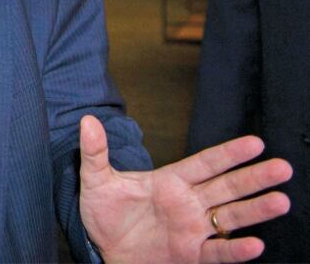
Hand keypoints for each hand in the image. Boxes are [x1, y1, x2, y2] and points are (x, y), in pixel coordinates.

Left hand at [78, 115, 292, 262]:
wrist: (101, 248)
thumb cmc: (103, 212)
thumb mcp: (95, 180)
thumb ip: (95, 152)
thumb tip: (87, 121)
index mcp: (171, 181)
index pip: (206, 163)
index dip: (229, 154)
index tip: (256, 143)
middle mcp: (188, 203)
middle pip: (227, 187)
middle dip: (254, 178)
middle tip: (283, 168)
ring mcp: (192, 229)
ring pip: (230, 217)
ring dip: (255, 210)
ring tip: (281, 201)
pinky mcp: (190, 254)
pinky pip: (217, 252)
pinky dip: (234, 250)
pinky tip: (254, 245)